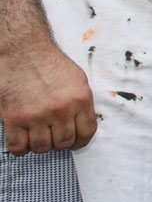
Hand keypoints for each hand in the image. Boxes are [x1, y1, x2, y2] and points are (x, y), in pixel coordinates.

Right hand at [0, 41, 95, 155]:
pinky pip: (18, 146)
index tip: (75, 142)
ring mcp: (36, 115)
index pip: (86, 132)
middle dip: (60, 143)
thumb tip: (82, 125)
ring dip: (41, 146)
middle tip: (54, 137)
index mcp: (80, 99)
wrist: (24, 52)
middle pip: (64, 143)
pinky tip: (23, 139)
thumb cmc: (50, 64)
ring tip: (39, 136)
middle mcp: (60, 110)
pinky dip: (21, 148)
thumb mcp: (78, 80)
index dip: (81, 141)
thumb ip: (82, 104)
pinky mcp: (14, 118)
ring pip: (42, 148)